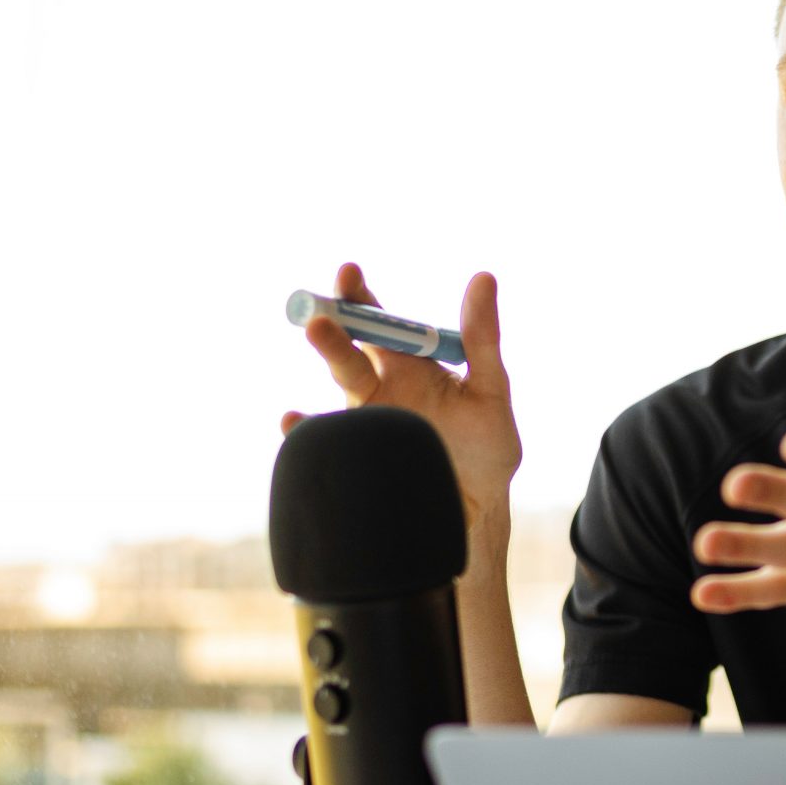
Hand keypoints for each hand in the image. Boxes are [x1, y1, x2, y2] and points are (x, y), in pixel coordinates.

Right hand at [281, 262, 519, 534]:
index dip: (361, 296)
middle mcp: (380, 387)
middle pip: (351, 348)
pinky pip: (324, 442)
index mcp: (410, 364)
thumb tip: (483, 277)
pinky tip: (294, 420)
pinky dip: (305, 431)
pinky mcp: (357, 457)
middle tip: (323, 309)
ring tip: (317, 331)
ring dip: (330, 356)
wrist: (476, 511)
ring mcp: (365, 423)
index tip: (350, 272)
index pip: (379, 321)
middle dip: (336, 325)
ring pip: (340, 384)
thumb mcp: (491, 389)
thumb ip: (482, 338)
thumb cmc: (487, 449)